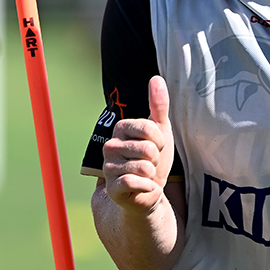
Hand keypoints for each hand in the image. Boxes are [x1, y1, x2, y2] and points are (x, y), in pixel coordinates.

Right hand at [102, 76, 174, 215]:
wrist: (149, 191)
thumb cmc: (154, 159)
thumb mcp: (161, 130)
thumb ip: (158, 105)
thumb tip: (156, 78)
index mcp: (120, 129)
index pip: (149, 128)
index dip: (160, 141)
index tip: (156, 147)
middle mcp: (110, 146)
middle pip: (147, 148)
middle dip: (157, 159)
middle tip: (151, 164)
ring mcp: (108, 167)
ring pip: (143, 166)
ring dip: (152, 174)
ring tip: (146, 175)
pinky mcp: (111, 187)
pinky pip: (134, 182)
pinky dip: (148, 186)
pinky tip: (145, 187)